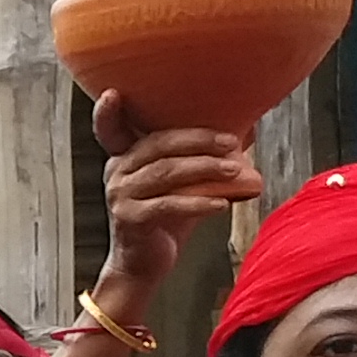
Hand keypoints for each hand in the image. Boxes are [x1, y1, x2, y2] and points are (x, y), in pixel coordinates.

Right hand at [91, 93, 262, 301]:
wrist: (145, 263)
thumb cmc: (166, 217)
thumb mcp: (181, 181)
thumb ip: (200, 155)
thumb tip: (248, 126)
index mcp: (124, 157)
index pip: (111, 130)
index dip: (108, 113)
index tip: (113, 93)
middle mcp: (117, 172)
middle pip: (158, 145)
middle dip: (198, 140)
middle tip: (231, 142)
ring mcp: (121, 196)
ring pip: (166, 172)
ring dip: (205, 168)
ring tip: (235, 169)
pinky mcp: (131, 220)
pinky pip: (169, 206)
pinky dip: (199, 202)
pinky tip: (222, 203)